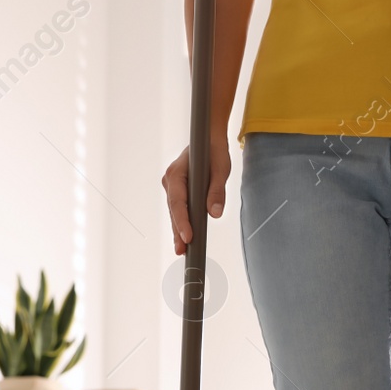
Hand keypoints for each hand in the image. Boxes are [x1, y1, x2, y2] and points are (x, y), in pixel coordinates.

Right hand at [162, 135, 231, 255]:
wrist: (209, 138)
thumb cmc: (214, 150)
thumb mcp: (220, 169)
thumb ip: (217, 191)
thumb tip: (215, 213)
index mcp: (177, 173)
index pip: (178, 202)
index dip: (182, 221)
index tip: (188, 237)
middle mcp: (170, 180)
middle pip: (174, 210)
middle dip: (178, 231)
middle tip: (182, 251)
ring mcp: (172, 186)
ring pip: (175, 211)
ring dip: (179, 230)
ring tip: (183, 250)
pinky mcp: (177, 190)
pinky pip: (179, 208)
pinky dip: (182, 222)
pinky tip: (185, 238)